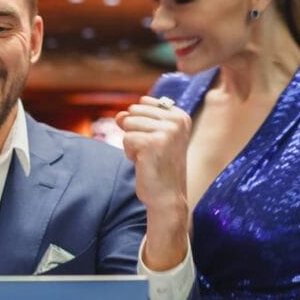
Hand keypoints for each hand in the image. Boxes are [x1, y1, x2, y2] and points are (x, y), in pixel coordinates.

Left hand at [116, 96, 190, 268]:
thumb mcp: (151, 137)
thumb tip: (119, 115)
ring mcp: (167, 131)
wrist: (167, 196)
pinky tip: (144, 163)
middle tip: (151, 151)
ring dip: (132, 143)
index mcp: (180, 116)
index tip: (156, 143)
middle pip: (133, 112)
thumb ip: (135, 119)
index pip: (143, 103)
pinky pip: (126, 139)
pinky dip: (130, 153)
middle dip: (134, 132)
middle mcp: (177, 121)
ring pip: (128, 124)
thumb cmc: (158, 166)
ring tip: (148, 157)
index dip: (140, 124)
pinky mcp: (152, 143)